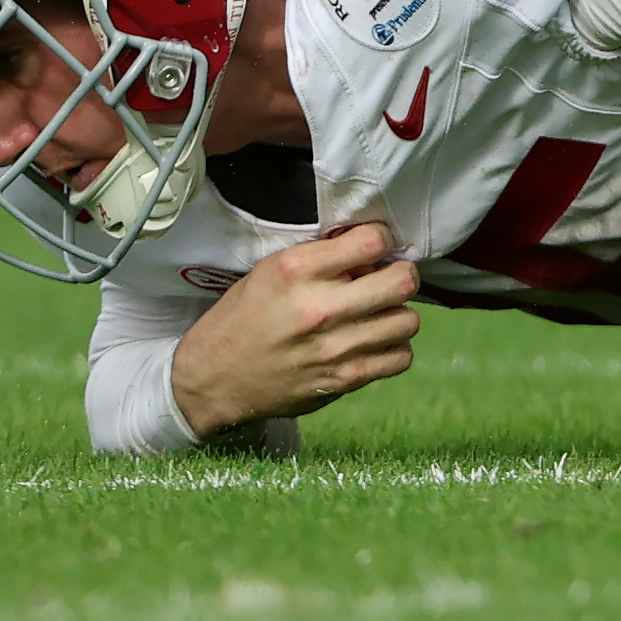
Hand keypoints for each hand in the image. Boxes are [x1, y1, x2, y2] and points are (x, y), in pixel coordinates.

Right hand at [166, 221, 418, 439]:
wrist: (212, 379)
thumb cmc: (242, 319)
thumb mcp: (269, 271)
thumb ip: (320, 258)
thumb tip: (370, 252)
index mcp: (297, 270)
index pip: (373, 240)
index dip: (381, 240)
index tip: (373, 248)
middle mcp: (320, 307)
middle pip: (403, 280)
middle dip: (400, 274)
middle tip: (385, 279)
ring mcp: (335, 347)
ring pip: (408, 321)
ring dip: (397, 314)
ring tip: (377, 314)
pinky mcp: (343, 380)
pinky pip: (400, 358)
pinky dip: (393, 349)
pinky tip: (373, 343)